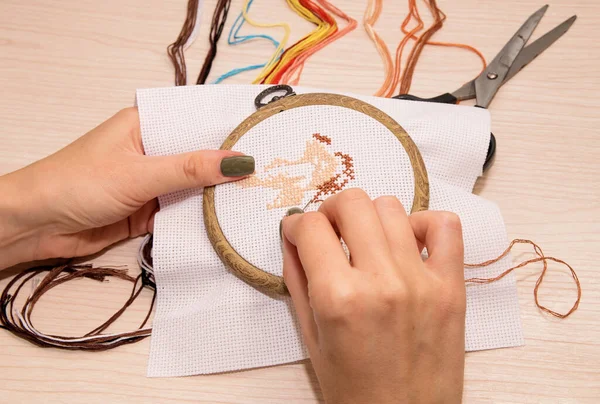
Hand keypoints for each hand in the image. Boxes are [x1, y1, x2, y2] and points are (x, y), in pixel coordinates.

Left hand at [0, 107, 253, 268]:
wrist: (36, 225)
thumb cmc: (79, 183)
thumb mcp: (139, 173)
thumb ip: (190, 169)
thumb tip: (241, 161)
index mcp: (147, 125)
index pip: (197, 121)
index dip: (230, 129)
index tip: (268, 137)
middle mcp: (153, 150)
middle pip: (200, 156)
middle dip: (230, 166)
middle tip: (274, 172)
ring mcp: (152, 182)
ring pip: (195, 186)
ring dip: (219, 195)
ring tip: (262, 197)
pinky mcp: (149, 211)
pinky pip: (183, 211)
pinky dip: (203, 217)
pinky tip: (232, 221)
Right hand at [281, 189, 465, 403]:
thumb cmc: (353, 389)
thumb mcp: (311, 338)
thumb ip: (297, 280)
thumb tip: (293, 237)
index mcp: (339, 298)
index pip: (312, 227)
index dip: (297, 224)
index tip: (299, 232)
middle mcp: (381, 282)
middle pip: (352, 203)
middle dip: (331, 211)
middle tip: (330, 231)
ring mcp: (421, 282)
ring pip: (391, 207)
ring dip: (370, 218)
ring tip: (366, 242)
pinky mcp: (451, 287)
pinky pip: (445, 226)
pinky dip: (423, 224)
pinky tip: (407, 244)